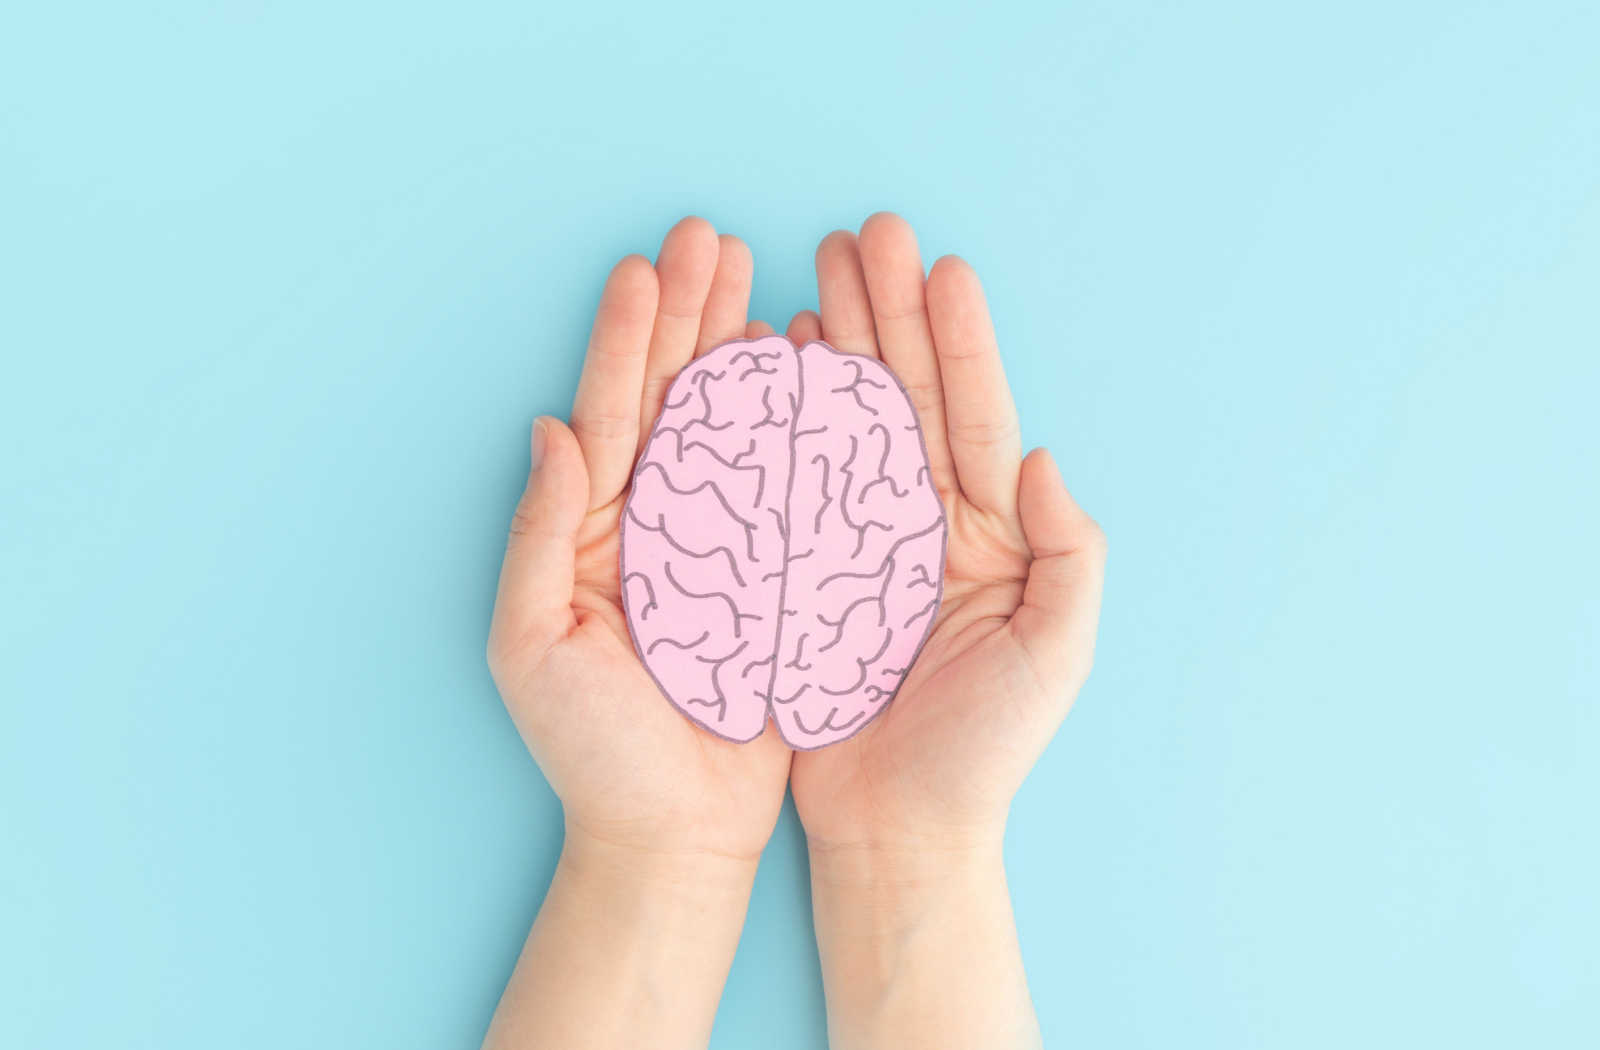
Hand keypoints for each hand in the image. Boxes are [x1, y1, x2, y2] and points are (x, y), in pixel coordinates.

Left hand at [487, 217, 790, 864]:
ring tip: (758, 277)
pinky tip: (807, 369)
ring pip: (731, 426)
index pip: (610, 412)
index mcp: (593, 532)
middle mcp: (656, 524)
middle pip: (672, 398)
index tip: (646, 266)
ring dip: (739, 348)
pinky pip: (786, 484)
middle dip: (688, 316)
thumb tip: (548, 430)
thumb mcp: (535, 643)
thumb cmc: (592, 751)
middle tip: (710, 239)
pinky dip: (795, 422)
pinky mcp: (772, 577)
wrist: (672, 832)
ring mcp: (717, 545)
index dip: (626, 337)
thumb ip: (541, 535)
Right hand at [785, 214, 1106, 1049]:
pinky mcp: (805, 569)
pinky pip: (793, 478)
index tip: (944, 269)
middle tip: (870, 234)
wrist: (898, 831)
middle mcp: (927, 523)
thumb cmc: (982, 753)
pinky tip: (774, 359)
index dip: (963, 342)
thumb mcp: (1055, 656)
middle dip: (892, 314)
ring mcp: (863, 540)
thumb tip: (1049, 460)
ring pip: (850, 421)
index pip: (978, 419)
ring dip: (839, 343)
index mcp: (992, 536)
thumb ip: (1070, 556)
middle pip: (910, 397)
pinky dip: (785, 415)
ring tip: (817, 268)